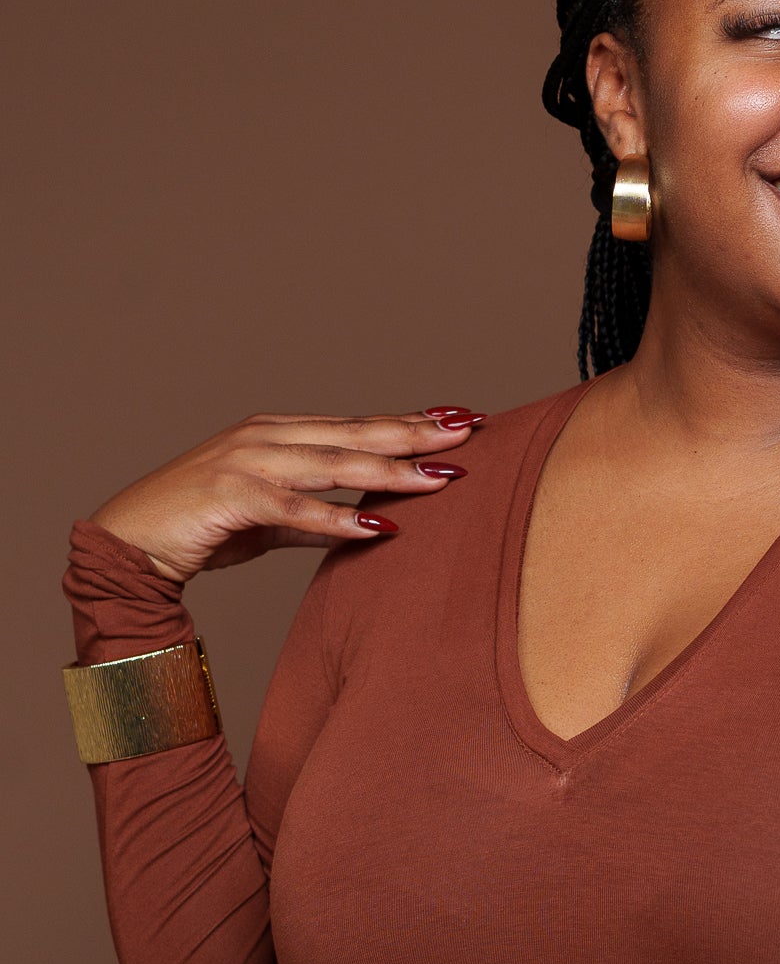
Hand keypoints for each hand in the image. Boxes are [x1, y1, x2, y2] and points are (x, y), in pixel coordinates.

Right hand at [88, 407, 486, 581]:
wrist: (127, 544)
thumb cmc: (196, 530)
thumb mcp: (266, 523)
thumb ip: (311, 520)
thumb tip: (362, 525)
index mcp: (275, 434)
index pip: (354, 424)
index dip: (406, 421)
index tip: (457, 419)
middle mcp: (265, 437)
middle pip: (355, 432)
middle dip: (415, 431)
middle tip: (469, 429)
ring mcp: (246, 461)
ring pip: (334, 463)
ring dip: (392, 469)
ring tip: (441, 476)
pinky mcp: (231, 495)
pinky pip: (296, 508)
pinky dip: (339, 517)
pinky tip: (381, 525)